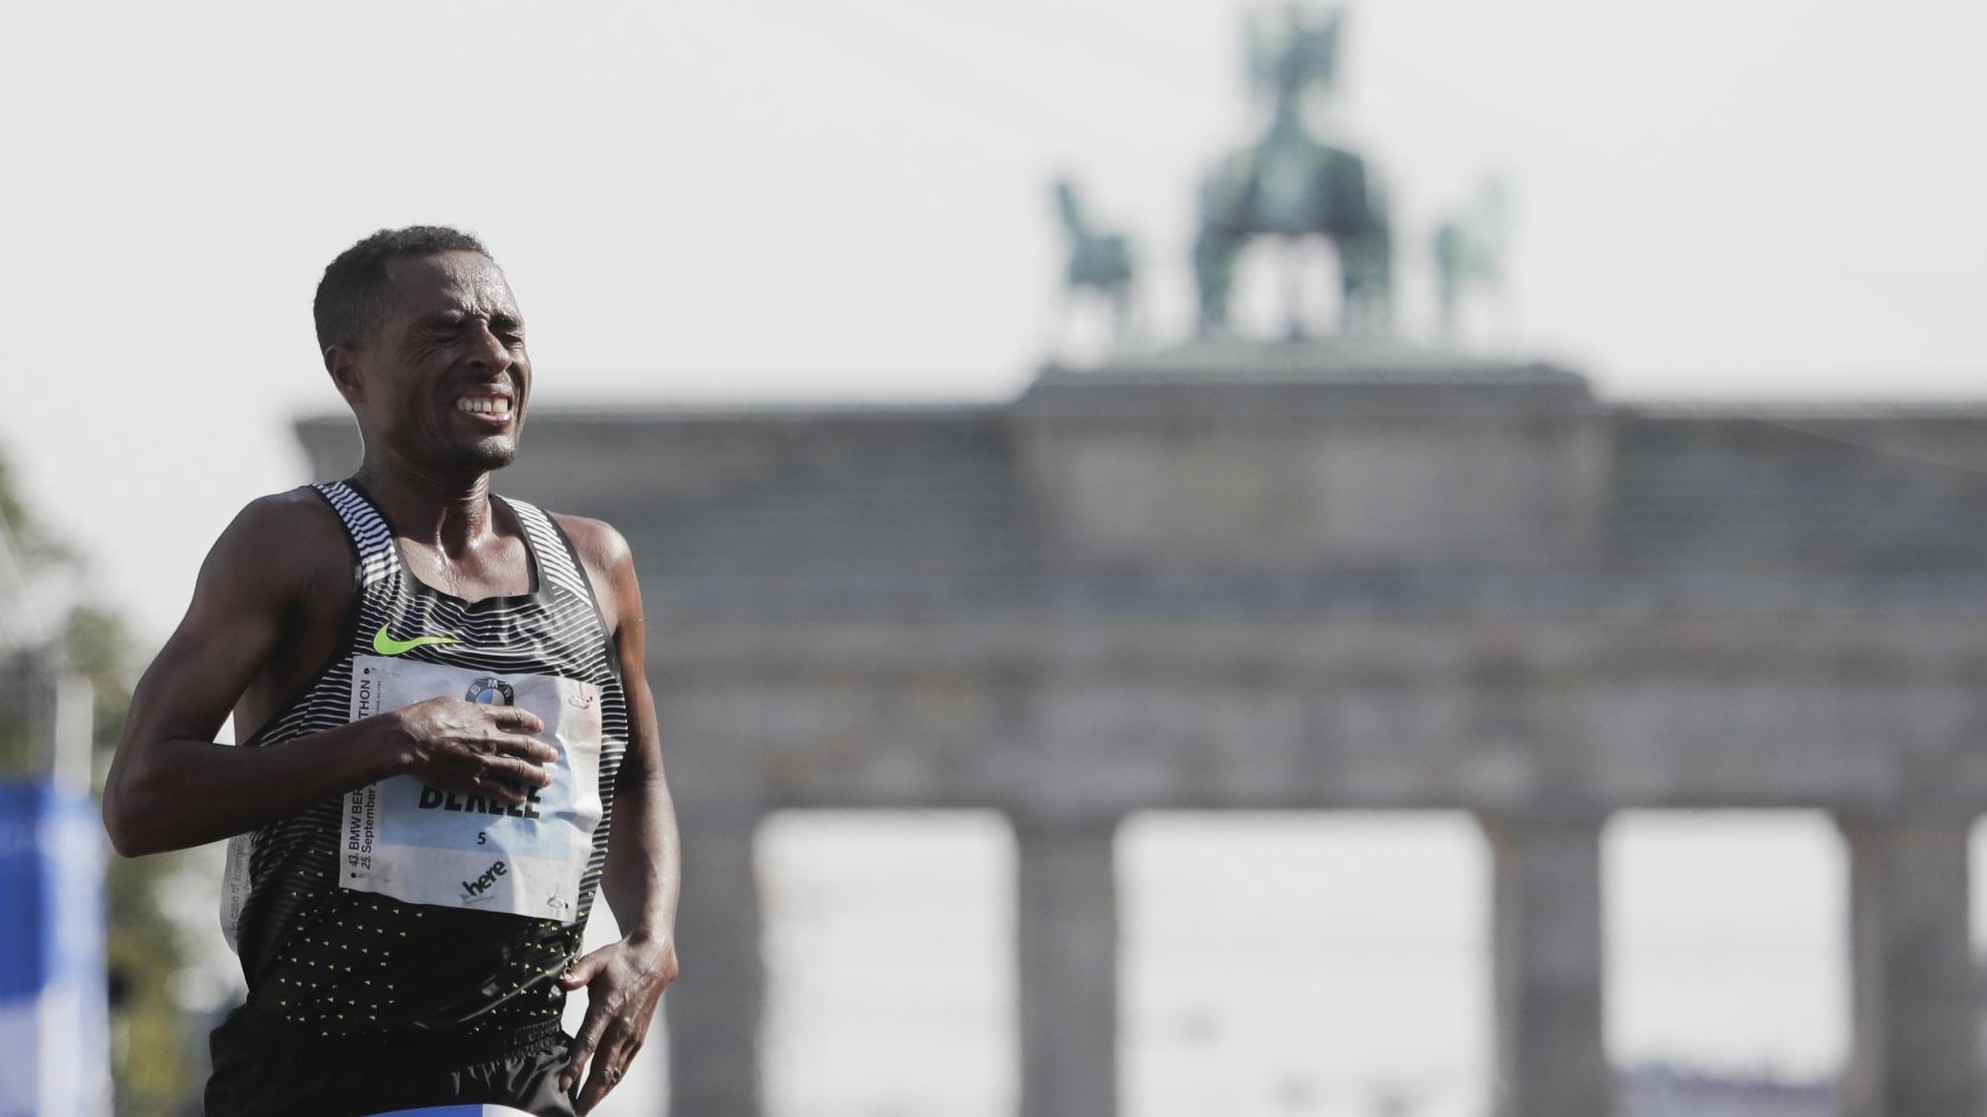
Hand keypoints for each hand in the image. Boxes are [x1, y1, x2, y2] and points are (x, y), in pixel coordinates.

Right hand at [386, 697, 554, 803]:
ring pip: (518, 769)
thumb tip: (472, 710)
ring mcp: (485, 761)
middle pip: (525, 745)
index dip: (531, 722)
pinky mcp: (473, 781)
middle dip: (542, 752)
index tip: (540, 727)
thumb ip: (468, 708)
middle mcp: (491, 738)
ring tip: (546, 780)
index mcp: (485, 716)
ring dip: (535, 775)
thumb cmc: (424, 717)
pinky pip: (499, 790)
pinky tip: (521, 799)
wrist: (410, 741)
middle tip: (553, 756)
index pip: (517, 717)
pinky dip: (512, 795)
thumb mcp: (450, 702)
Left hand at [558, 935, 678, 1113]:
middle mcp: (622, 1026)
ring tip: (584, 1108)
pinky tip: (602, 1091)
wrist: (654, 960)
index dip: (576, 1065)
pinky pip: (623, 1065)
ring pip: (615, 1070)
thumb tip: (563, 981)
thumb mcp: (598, 959)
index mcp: (609, 1007)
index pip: (589, 1041)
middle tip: (575, 1111)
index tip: (564, 1085)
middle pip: (604, 1067)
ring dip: (600, 1091)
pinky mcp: (638, 1038)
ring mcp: (632, 1034)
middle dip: (589, 1092)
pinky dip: (612, 1081)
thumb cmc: (622, 960)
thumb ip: (579, 972)